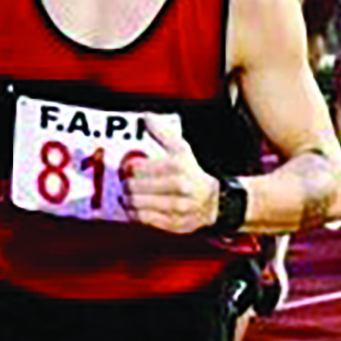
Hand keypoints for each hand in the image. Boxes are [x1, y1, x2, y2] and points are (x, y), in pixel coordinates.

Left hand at [121, 115, 218, 233]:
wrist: (215, 202)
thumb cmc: (192, 173)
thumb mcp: (181, 150)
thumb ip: (163, 133)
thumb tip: (147, 116)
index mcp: (177, 168)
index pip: (137, 169)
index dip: (129, 168)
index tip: (130, 168)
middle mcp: (178, 189)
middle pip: (133, 187)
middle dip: (126, 184)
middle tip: (127, 183)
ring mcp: (176, 208)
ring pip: (135, 204)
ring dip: (127, 199)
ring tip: (130, 195)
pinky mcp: (172, 224)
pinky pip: (142, 219)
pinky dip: (134, 213)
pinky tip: (136, 207)